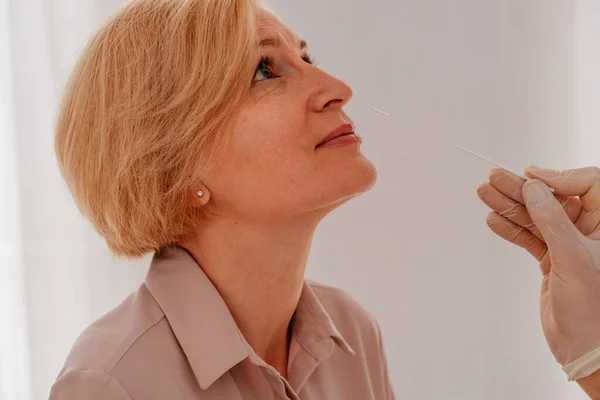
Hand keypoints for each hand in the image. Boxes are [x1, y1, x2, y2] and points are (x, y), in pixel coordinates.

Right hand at [477, 166, 599, 396]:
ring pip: (536, 216)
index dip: (559, 176)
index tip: (532, 177)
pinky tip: (493, 220)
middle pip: (553, 197)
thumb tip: (533, 187)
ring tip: (485, 193)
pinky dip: (510, 229)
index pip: (589, 184)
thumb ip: (551, 220)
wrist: (584, 346)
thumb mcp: (572, 257)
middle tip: (494, 178)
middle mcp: (590, 230)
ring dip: (509, 205)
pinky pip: (528, 236)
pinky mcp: (552, 258)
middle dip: (522, 188)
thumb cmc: (593, 308)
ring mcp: (569, 244)